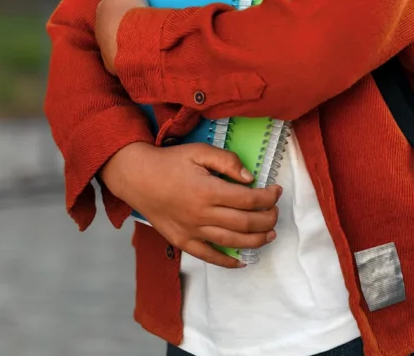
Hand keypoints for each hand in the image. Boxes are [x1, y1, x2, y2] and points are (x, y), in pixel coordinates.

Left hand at [95, 0, 146, 73]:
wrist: (135, 42)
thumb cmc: (130, 12)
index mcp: (101, 10)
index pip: (107, 5)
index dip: (117, 5)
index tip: (128, 6)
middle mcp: (98, 30)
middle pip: (108, 24)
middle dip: (118, 24)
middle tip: (135, 23)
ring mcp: (104, 49)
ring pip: (113, 42)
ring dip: (121, 40)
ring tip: (138, 39)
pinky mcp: (112, 66)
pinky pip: (120, 58)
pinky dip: (126, 55)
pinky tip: (137, 54)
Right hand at [100, 141, 280, 268]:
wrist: (138, 177)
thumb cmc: (169, 162)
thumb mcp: (199, 151)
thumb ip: (226, 161)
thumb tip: (250, 178)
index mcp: (208, 190)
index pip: (248, 199)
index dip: (267, 197)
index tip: (276, 191)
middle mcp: (203, 214)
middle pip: (245, 223)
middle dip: (267, 219)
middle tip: (275, 213)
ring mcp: (193, 231)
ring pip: (232, 241)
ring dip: (256, 240)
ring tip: (269, 234)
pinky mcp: (183, 241)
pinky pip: (209, 257)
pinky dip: (228, 261)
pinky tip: (241, 260)